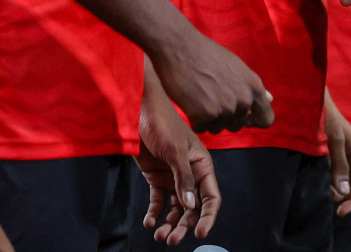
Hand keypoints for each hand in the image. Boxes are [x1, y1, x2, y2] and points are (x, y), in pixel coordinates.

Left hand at [138, 84, 220, 244]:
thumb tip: (190, 206)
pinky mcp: (156, 177)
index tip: (199, 234)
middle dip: (184, 225)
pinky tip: (149, 222)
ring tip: (160, 236)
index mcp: (202, 166)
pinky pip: (159, 201)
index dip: (208, 217)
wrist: (139, 111)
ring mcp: (173, 176)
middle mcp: (190, 174)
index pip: (211, 197)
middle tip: (172, 240)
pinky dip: (155, 213)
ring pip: (176, 208)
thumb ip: (183, 178)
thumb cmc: (162, 123)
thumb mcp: (175, 150)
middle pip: (192, 207)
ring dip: (170, 223)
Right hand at [153, 29, 273, 132]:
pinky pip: (201, 128)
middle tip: (209, 99)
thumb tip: (271, 99)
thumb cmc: (206, 54)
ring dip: (208, 119)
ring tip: (199, 97)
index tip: (241, 117)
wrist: (179, 46)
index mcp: (254, 86)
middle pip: (237, 126)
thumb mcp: (236, 67)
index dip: (253, 120)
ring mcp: (226, 108)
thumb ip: (252, 86)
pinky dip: (194, 120)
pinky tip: (189, 102)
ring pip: (218, 128)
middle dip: (224, 118)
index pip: (266, 119)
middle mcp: (244, 99)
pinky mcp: (206, 115)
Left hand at [324, 93, 350, 217]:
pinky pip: (337, 177)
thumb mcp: (334, 139)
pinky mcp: (335, 157)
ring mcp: (345, 158)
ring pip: (346, 184)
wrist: (315, 100)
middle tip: (327, 197)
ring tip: (323, 189)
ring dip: (336, 191)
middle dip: (344, 197)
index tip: (339, 212)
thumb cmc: (326, 117)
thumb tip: (344, 191)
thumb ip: (339, 165)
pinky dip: (331, 184)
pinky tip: (322, 184)